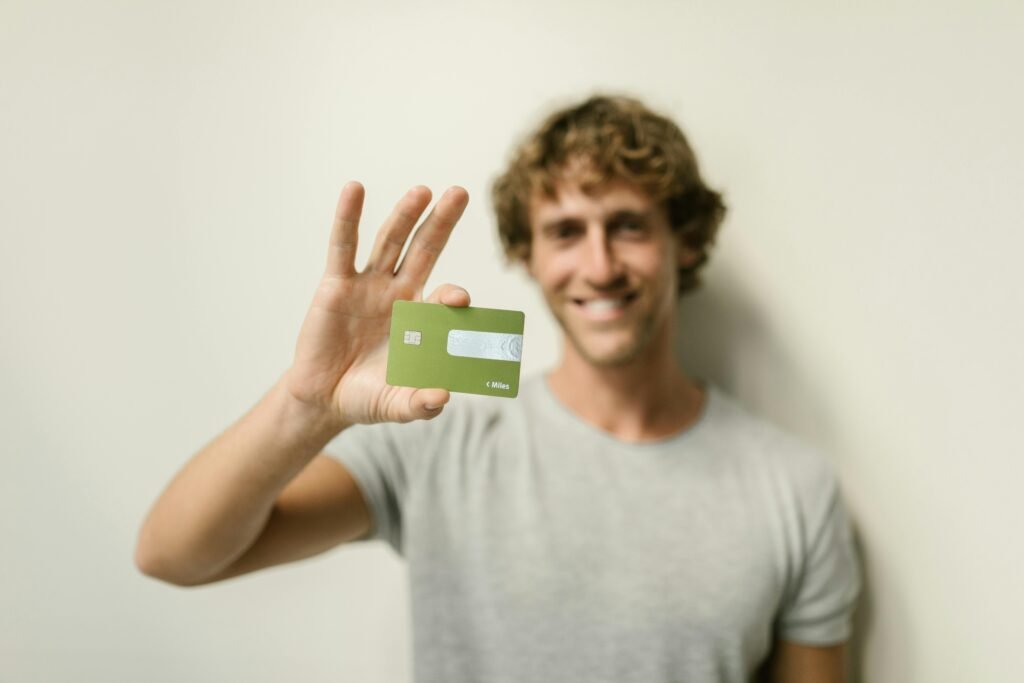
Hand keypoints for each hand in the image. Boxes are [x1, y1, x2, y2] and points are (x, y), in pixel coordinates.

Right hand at [284, 182, 470, 425]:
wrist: (325, 398)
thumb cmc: (368, 397)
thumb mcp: (397, 405)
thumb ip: (420, 405)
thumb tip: (443, 398)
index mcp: (422, 319)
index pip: (444, 297)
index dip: (453, 295)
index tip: (460, 300)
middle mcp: (399, 294)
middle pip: (424, 250)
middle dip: (442, 223)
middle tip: (460, 193)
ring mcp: (369, 285)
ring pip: (390, 242)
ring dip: (405, 215)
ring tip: (422, 190)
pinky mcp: (336, 284)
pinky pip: (343, 246)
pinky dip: (348, 217)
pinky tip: (354, 189)